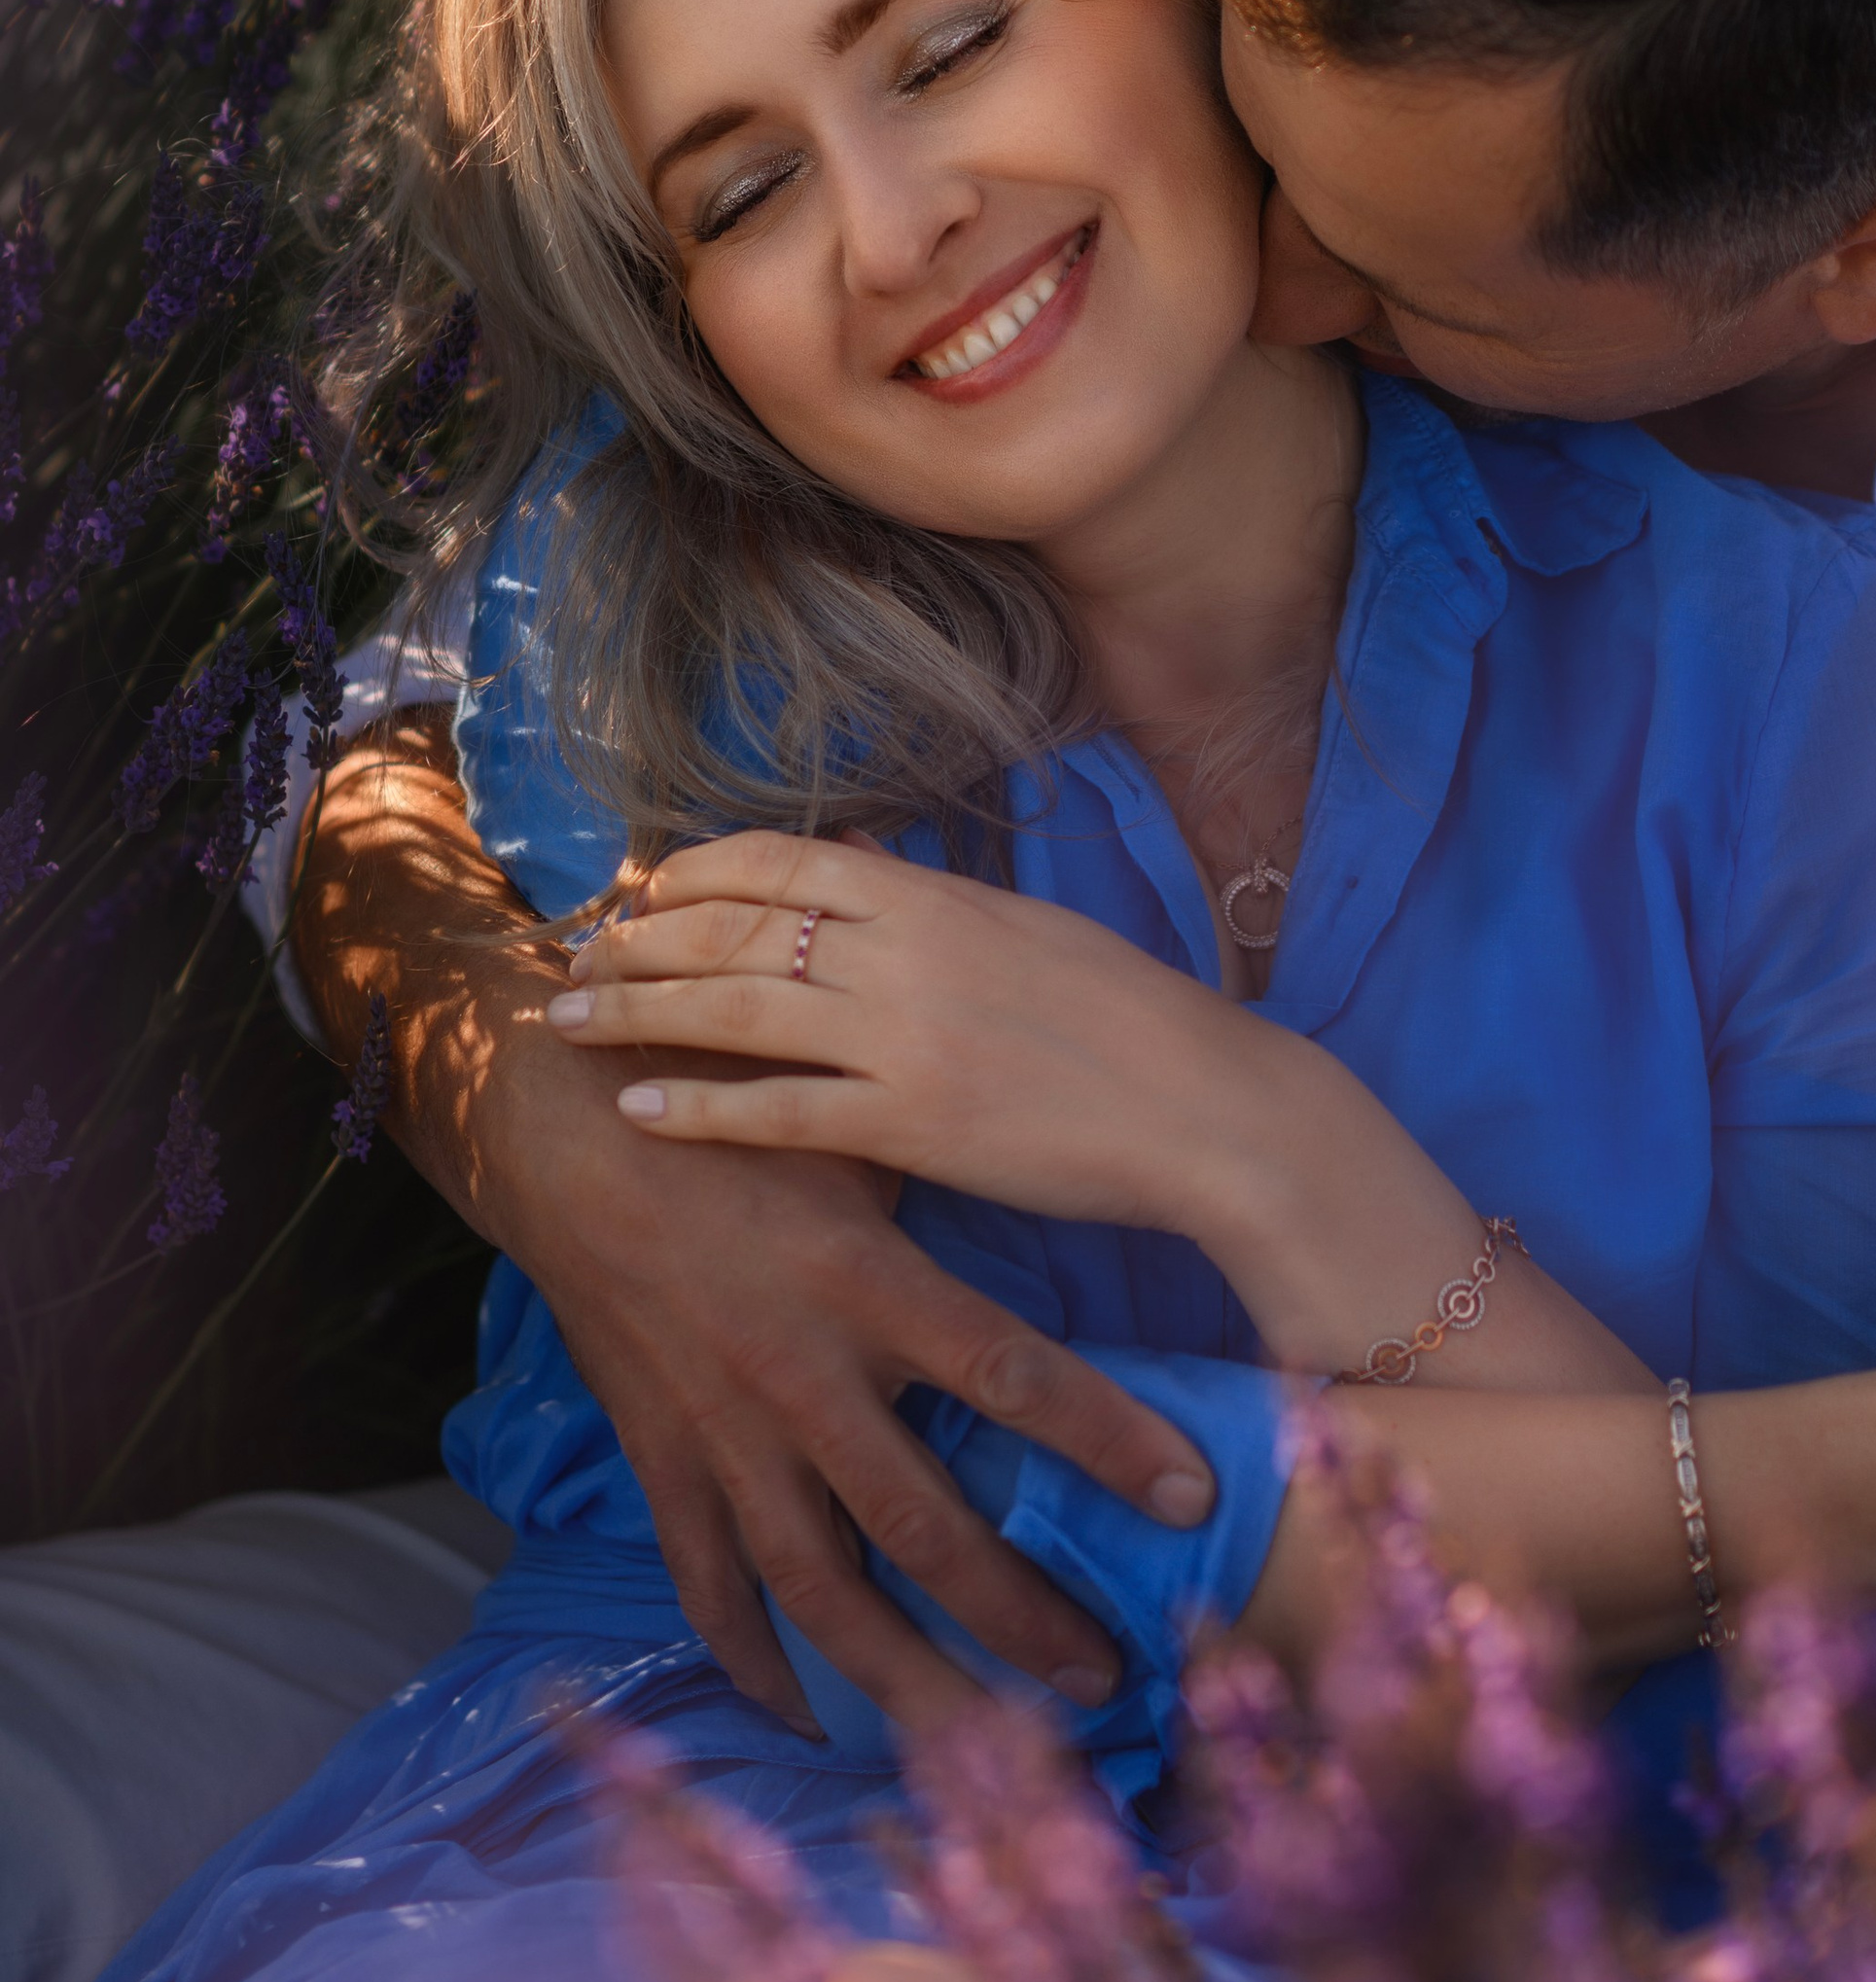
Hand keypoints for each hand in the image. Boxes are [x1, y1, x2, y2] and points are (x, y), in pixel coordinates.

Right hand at [291, 722, 1214, 1731]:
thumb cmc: (740, 1114)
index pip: (1012, 1375)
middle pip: (924, 1526)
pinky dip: (753, 1661)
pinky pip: (709, 1585)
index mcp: (867, 1282)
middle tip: (1104, 1684)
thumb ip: (950, 1200)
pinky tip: (808, 1720)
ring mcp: (725, 1433)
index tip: (1197, 1497)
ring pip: (821, 1591)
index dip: (1109, 1441)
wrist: (567, 1129)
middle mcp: (801, 1375)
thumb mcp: (861, 1137)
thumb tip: (1080, 1206)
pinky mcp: (663, 1459)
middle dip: (1019, 1616)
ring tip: (984, 1750)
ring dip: (905, 1679)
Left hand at [551, 831, 1289, 1236]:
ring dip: (637, 1011)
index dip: (693, 871)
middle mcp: (906, 954)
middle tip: (574, 957)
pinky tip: (637, 1108)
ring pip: (734, 1012)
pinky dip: (699, 1107)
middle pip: (733, 929)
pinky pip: (780, 1112)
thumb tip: (851, 855)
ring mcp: (905, 1039)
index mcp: (934, 896)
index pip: (780, 859)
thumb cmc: (1125, 1017)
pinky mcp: (914, 1126)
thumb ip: (927, 897)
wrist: (1205, 1107)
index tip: (641, 891)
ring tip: (565, 1022)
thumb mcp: (1023, 926)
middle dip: (637, 940)